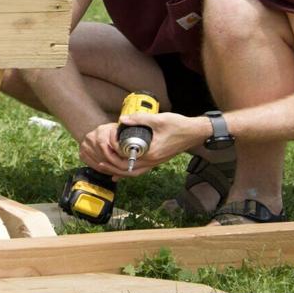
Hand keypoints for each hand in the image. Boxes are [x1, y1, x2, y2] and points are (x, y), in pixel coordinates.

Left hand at [79, 112, 208, 177]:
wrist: (194, 132)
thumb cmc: (179, 126)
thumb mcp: (159, 119)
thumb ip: (140, 119)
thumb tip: (122, 120)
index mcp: (151, 153)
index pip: (128, 157)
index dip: (115, 151)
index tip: (109, 141)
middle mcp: (152, 161)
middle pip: (128, 170)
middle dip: (112, 166)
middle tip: (100, 160)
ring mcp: (155, 163)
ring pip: (133, 173)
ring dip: (118, 171)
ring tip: (106, 167)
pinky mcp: (156, 161)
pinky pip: (140, 170)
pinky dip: (128, 171)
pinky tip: (120, 172)